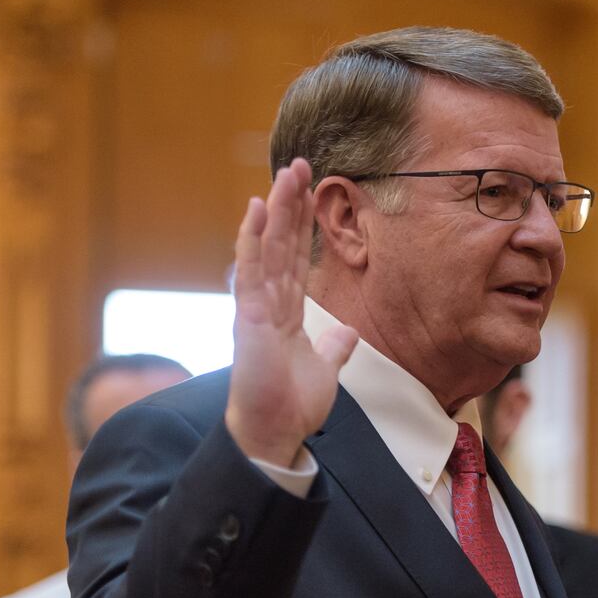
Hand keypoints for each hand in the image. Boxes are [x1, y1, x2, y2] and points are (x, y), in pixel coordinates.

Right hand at [225, 158, 357, 465]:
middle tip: (300, 164)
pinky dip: (253, 239)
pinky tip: (256, 209)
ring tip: (286, 173)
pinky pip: (251, 271)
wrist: (274, 432)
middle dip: (290, 203)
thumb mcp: (325, 369)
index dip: (300, 224)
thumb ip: (335, 347)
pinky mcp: (249, 318)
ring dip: (276, 209)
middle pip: (280, 242)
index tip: (310, 191)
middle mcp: (267, 302)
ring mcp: (256, 306)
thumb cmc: (291, 405)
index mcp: (284, 311)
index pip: (293, 256)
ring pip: (267, 247)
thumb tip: (348, 333)